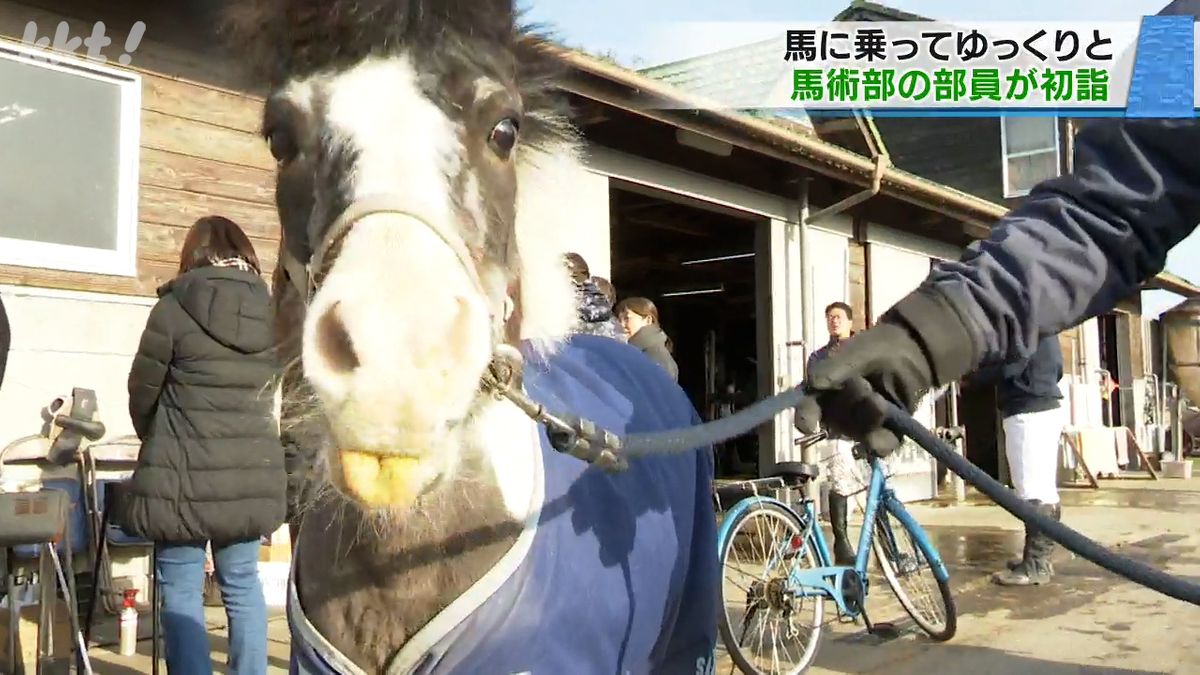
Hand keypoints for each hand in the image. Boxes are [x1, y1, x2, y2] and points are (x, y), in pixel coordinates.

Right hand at [794, 323, 931, 453]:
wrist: (910, 351)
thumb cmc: (873, 349)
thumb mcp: (850, 353)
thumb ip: (830, 368)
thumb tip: (814, 385)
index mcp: (820, 392)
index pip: (807, 410)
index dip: (805, 418)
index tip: (807, 425)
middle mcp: (835, 412)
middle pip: (834, 422)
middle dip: (849, 404)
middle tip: (863, 383)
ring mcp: (859, 426)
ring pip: (856, 434)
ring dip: (867, 417)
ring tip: (880, 399)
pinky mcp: (884, 434)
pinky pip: (879, 447)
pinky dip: (883, 440)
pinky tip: (890, 425)